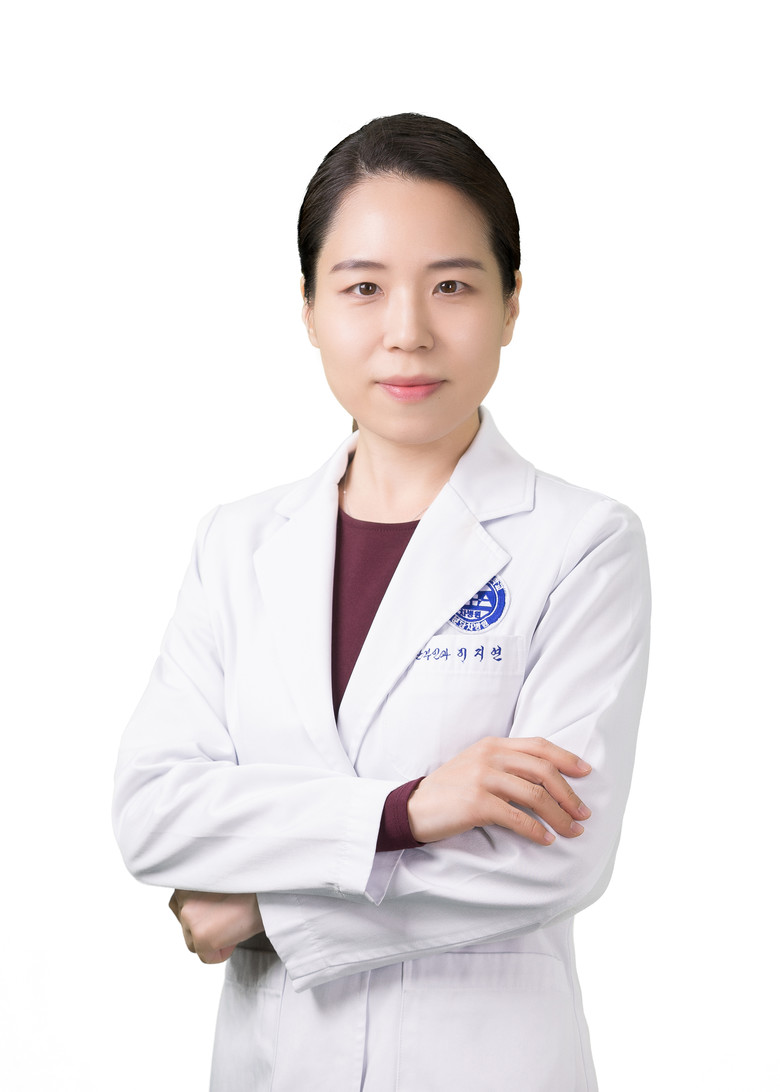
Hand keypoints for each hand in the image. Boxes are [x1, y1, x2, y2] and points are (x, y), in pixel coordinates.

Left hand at [168, 890, 264, 963]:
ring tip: (233, 923)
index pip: (180, 906)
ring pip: (193, 943)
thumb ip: (200, 892)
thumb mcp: (218, 880)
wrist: (267, 888)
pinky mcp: (201, 937)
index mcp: (185, 881)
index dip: (202, 912)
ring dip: (212, 940)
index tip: (220, 909)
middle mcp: (182, 898)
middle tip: (229, 916)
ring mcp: (189, 918)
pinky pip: (206, 957)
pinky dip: (222, 953)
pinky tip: (235, 934)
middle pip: (186, 927)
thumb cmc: (250, 885)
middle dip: (205, 927)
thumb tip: (199, 914)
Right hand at [407, 736, 591, 845]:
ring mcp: (483, 778)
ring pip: (535, 795)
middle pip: (544, 770)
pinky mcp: (476, 803)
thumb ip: (506, 763)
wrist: (413, 807)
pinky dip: (537, 830)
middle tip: (583, 813)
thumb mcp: (477, 765)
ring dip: (559, 816)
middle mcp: (490, 756)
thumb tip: (546, 778)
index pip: (539, 746)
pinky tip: (547, 840)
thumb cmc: (450, 789)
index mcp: (493, 744)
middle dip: (569, 794)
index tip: (586, 773)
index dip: (567, 758)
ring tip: (572, 831)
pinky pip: (517, 817)